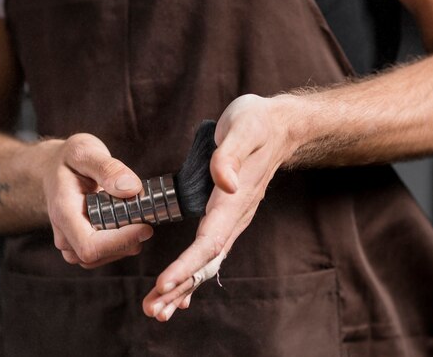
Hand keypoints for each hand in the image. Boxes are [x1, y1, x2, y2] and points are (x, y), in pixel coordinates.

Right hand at [42, 133, 153, 268]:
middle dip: (127, 241)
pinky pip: (104, 253)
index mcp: (63, 212)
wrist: (54, 166)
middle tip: (146, 216)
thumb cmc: (68, 159)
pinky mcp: (81, 243)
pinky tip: (129, 221)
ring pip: (103, 258)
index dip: (121, 242)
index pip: (90, 246)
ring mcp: (71, 241)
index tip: (145, 227)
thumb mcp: (85, 151)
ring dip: (126, 242)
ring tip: (136, 215)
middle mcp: (63, 233)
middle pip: (98, 256)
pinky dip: (122, 242)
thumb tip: (132, 189)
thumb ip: (108, 168)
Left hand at [142, 94, 297, 320]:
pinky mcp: (227, 215)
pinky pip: (210, 250)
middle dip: (180, 287)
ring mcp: (233, 218)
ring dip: (184, 286)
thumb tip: (224, 181)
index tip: (163, 284)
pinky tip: (180, 289)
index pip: (210, 240)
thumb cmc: (258, 123)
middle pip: (207, 260)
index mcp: (234, 199)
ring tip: (157, 309)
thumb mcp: (243, 128)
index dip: (187, 264)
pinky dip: (193, 273)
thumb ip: (230, 155)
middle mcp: (235, 215)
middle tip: (152, 310)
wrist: (280, 126)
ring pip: (208, 261)